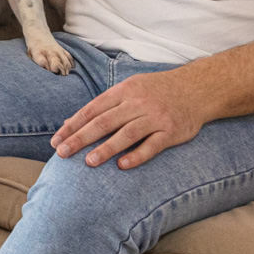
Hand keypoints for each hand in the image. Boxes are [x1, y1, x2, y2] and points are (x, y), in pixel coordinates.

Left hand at [50, 69, 207, 168]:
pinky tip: (122, 166)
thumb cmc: (156, 90)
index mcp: (123, 91)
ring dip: (106, 148)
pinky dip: (137, 156)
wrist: (197, 88)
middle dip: (81, 138)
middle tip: (62, 153)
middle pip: (104, 122)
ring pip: (126, 134)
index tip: (56, 141)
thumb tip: (71, 122)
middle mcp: (137, 103)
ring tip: (88, 162)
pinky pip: (152, 145)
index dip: (72, 125)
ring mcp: (155, 117)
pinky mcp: (171, 131)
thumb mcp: (129, 89)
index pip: (92, 109)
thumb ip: (103, 105)